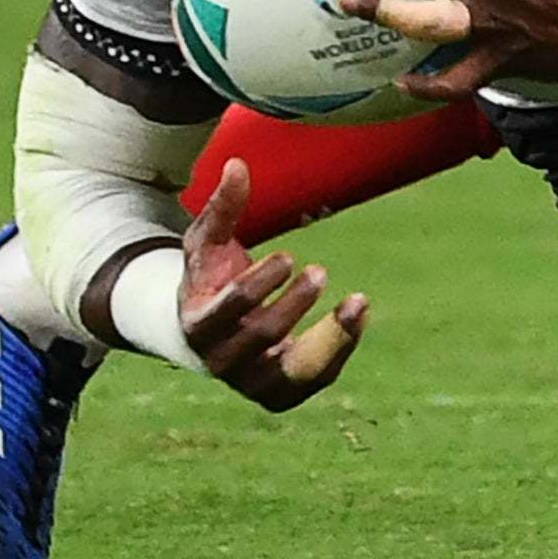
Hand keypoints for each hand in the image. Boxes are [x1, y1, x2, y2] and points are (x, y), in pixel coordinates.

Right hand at [179, 160, 367, 410]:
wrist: (204, 334)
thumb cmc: (208, 279)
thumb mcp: (207, 244)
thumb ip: (222, 208)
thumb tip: (237, 164)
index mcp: (198, 325)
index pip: (229, 310)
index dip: (261, 284)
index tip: (290, 256)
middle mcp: (222, 362)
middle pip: (262, 338)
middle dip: (294, 306)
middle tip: (321, 271)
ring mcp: (251, 383)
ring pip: (294, 373)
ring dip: (330, 339)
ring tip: (359, 302)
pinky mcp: (279, 393)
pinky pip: (315, 379)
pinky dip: (340, 348)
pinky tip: (359, 314)